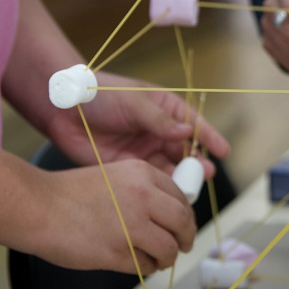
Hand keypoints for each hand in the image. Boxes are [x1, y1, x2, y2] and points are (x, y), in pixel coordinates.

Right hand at [34, 159, 195, 273]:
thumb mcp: (116, 176)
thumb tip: (171, 213)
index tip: (184, 225)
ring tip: (160, 259)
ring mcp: (131, 226)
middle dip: (186, 238)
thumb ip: (144, 189)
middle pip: (182, 222)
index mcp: (143, 174)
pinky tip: (138, 263)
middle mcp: (142, 196)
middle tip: (183, 245)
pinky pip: (146, 266)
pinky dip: (147, 268)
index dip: (186, 215)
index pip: (181, 197)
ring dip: (167, 257)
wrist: (38, 206)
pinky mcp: (117, 252)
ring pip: (169, 248)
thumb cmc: (71, 194)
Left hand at [46, 71, 229, 177]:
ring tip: (188, 188)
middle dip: (197, 163)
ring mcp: (144, 149)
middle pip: (185, 149)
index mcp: (165, 109)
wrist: (64, 108)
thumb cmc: (101, 94)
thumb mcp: (134, 103)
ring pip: (170, 167)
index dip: (210, 137)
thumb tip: (187, 134)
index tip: (224, 151)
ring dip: (180, 177)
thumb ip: (160, 121)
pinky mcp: (128, 166)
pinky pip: (150, 179)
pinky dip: (160, 187)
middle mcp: (158, 131)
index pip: (194, 124)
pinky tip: (167, 195)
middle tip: (205, 175)